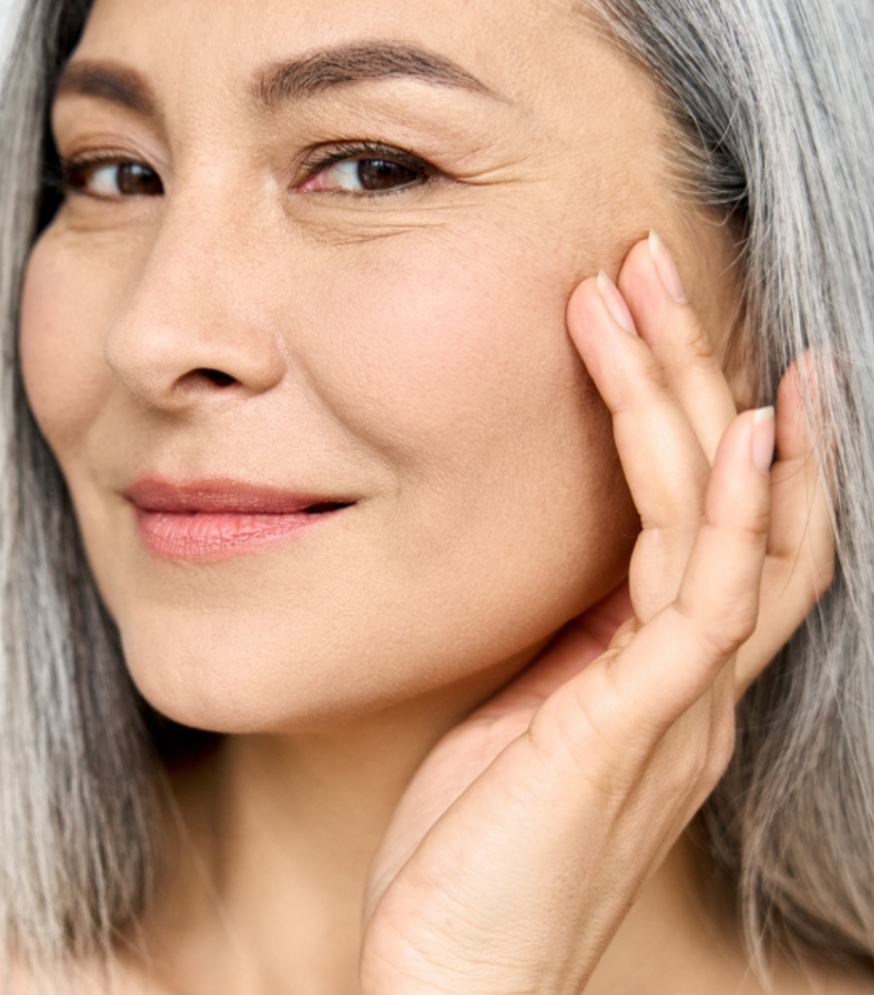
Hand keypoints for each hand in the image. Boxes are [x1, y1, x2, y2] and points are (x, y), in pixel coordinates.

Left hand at [358, 234, 834, 993]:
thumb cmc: (472, 850)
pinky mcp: (637, 725)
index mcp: (658, 678)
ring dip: (694, 403)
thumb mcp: (518, 722)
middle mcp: (691, 684)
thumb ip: (562, 655)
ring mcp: (679, 704)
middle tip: (653, 267)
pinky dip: (726, 508)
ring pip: (720, 523)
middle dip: (701, 376)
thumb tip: (566, 587)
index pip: (718, 530)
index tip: (693, 335)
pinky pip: (705, 597)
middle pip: (731, 501)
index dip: (720, 431)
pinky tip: (736, 429)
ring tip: (649, 297)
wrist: (455, 974)